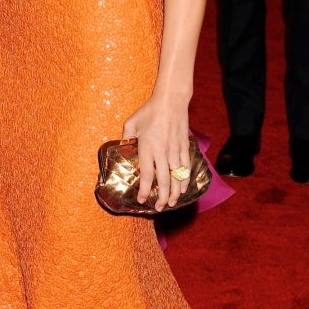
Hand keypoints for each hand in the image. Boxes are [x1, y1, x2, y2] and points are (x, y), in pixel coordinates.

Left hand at [122, 97, 190, 211]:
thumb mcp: (131, 122)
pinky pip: (186, 167)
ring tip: (171, 203)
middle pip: (164, 180)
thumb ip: (126, 136)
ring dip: (175, 192)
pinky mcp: (184, 146)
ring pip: (177, 177)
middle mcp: (162, 152)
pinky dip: (185, 179)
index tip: (142, 199)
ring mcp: (175, 150)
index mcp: (147, 147)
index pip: (147, 174)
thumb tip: (123, 145)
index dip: (145, 190)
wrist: (171, 100)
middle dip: (161, 197)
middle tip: (158, 208)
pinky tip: (183, 188)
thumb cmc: (149, 110)